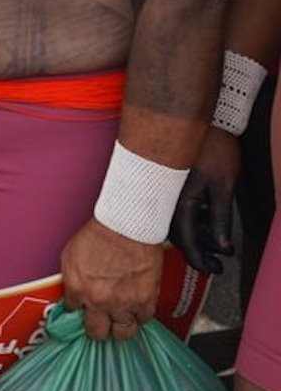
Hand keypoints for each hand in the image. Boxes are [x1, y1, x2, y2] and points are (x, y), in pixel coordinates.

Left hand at [60, 217, 161, 340]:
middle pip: (97, 332)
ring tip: (119, 322)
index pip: (73, 313)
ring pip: (123, 332)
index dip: (78, 312)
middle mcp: (100, 301)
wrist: (126, 227)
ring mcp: (124, 303)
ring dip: (120, 327)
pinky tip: (135, 309)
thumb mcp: (70, 256)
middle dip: (97, 329)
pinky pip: (143, 320)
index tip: (82, 311)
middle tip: (99, 324)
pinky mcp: (145, 300)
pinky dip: (140, 316)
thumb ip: (72, 280)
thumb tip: (73, 294)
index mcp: (78, 289)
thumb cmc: (99, 235)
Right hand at [172, 127, 240, 274]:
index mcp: (178, 201)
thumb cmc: (214, 150)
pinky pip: (178, 209)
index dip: (200, 260)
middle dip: (199, 252)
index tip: (215, 270)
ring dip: (198, 236)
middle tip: (218, 265)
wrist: (205, 120)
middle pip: (178, 235)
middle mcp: (165, 198)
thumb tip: (223, 248)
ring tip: (218, 244)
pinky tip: (209, 220)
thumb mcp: (224, 187)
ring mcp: (166, 190)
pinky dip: (194, 220)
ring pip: (178, 223)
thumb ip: (221, 219)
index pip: (185, 241)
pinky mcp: (171, 183)